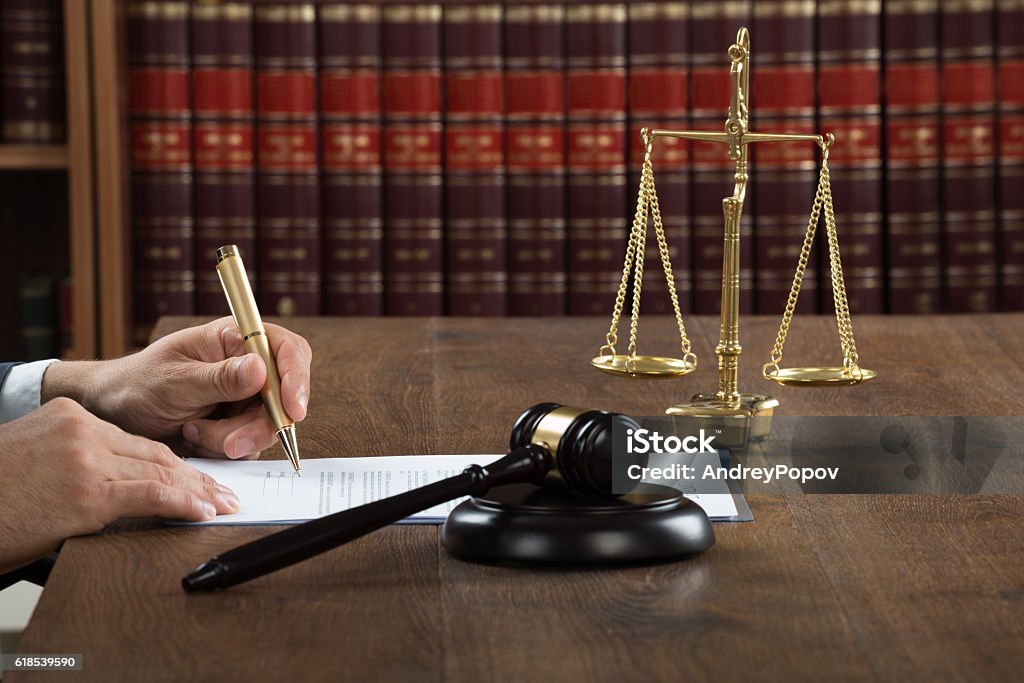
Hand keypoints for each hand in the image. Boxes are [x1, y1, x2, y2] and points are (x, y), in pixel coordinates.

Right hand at [0, 398, 238, 572]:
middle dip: (194, 475)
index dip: (170, 460)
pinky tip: (203, 512)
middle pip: (154, 451)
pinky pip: (150, 495)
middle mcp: (81, 429)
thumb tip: (111, 486)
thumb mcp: (32, 459)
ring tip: (223, 504)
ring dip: (198, 491)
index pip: (134, 439)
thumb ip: (73, 460)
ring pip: (159, 470)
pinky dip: (183, 503)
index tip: (194, 474)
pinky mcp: (87, 493)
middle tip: (223, 491)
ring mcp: (86, 459)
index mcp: (68, 417)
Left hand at [43, 318, 311, 458]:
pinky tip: (195, 437)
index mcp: (236, 339)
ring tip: (193, 431)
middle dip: (259, 424)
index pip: (286, 351)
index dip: (296, 378)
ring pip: (268, 425)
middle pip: (284, 396)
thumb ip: (218, 377)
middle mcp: (249, 365)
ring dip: (233, 438)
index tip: (292, 410)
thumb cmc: (138, 383)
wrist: (115, 412)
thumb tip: (260, 368)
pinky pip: (252, 444)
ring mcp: (247, 396)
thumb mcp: (174, 380)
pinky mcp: (240, 423)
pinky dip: (224, 448)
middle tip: (229, 443)